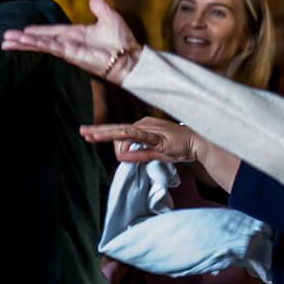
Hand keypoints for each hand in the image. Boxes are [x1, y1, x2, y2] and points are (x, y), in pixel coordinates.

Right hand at [0, 0, 140, 83]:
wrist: (130, 57)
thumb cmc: (122, 41)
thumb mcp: (109, 17)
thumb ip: (99, 7)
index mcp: (75, 35)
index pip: (51, 32)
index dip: (37, 31)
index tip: (22, 31)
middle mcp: (68, 43)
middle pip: (40, 40)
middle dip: (23, 39)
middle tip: (5, 38)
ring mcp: (67, 49)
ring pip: (40, 44)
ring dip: (23, 42)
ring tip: (6, 42)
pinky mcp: (69, 53)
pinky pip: (49, 47)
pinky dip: (35, 43)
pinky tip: (22, 41)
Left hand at [79, 117, 200, 164]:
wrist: (200, 143)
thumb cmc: (180, 147)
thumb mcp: (154, 154)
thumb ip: (138, 155)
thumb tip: (121, 158)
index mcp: (143, 127)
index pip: (121, 133)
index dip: (105, 135)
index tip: (90, 136)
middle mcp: (144, 124)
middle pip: (117, 128)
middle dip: (99, 130)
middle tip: (82, 131)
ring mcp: (151, 129)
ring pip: (123, 132)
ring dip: (106, 135)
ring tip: (91, 136)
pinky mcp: (158, 137)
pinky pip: (139, 136)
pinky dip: (127, 138)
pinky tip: (117, 140)